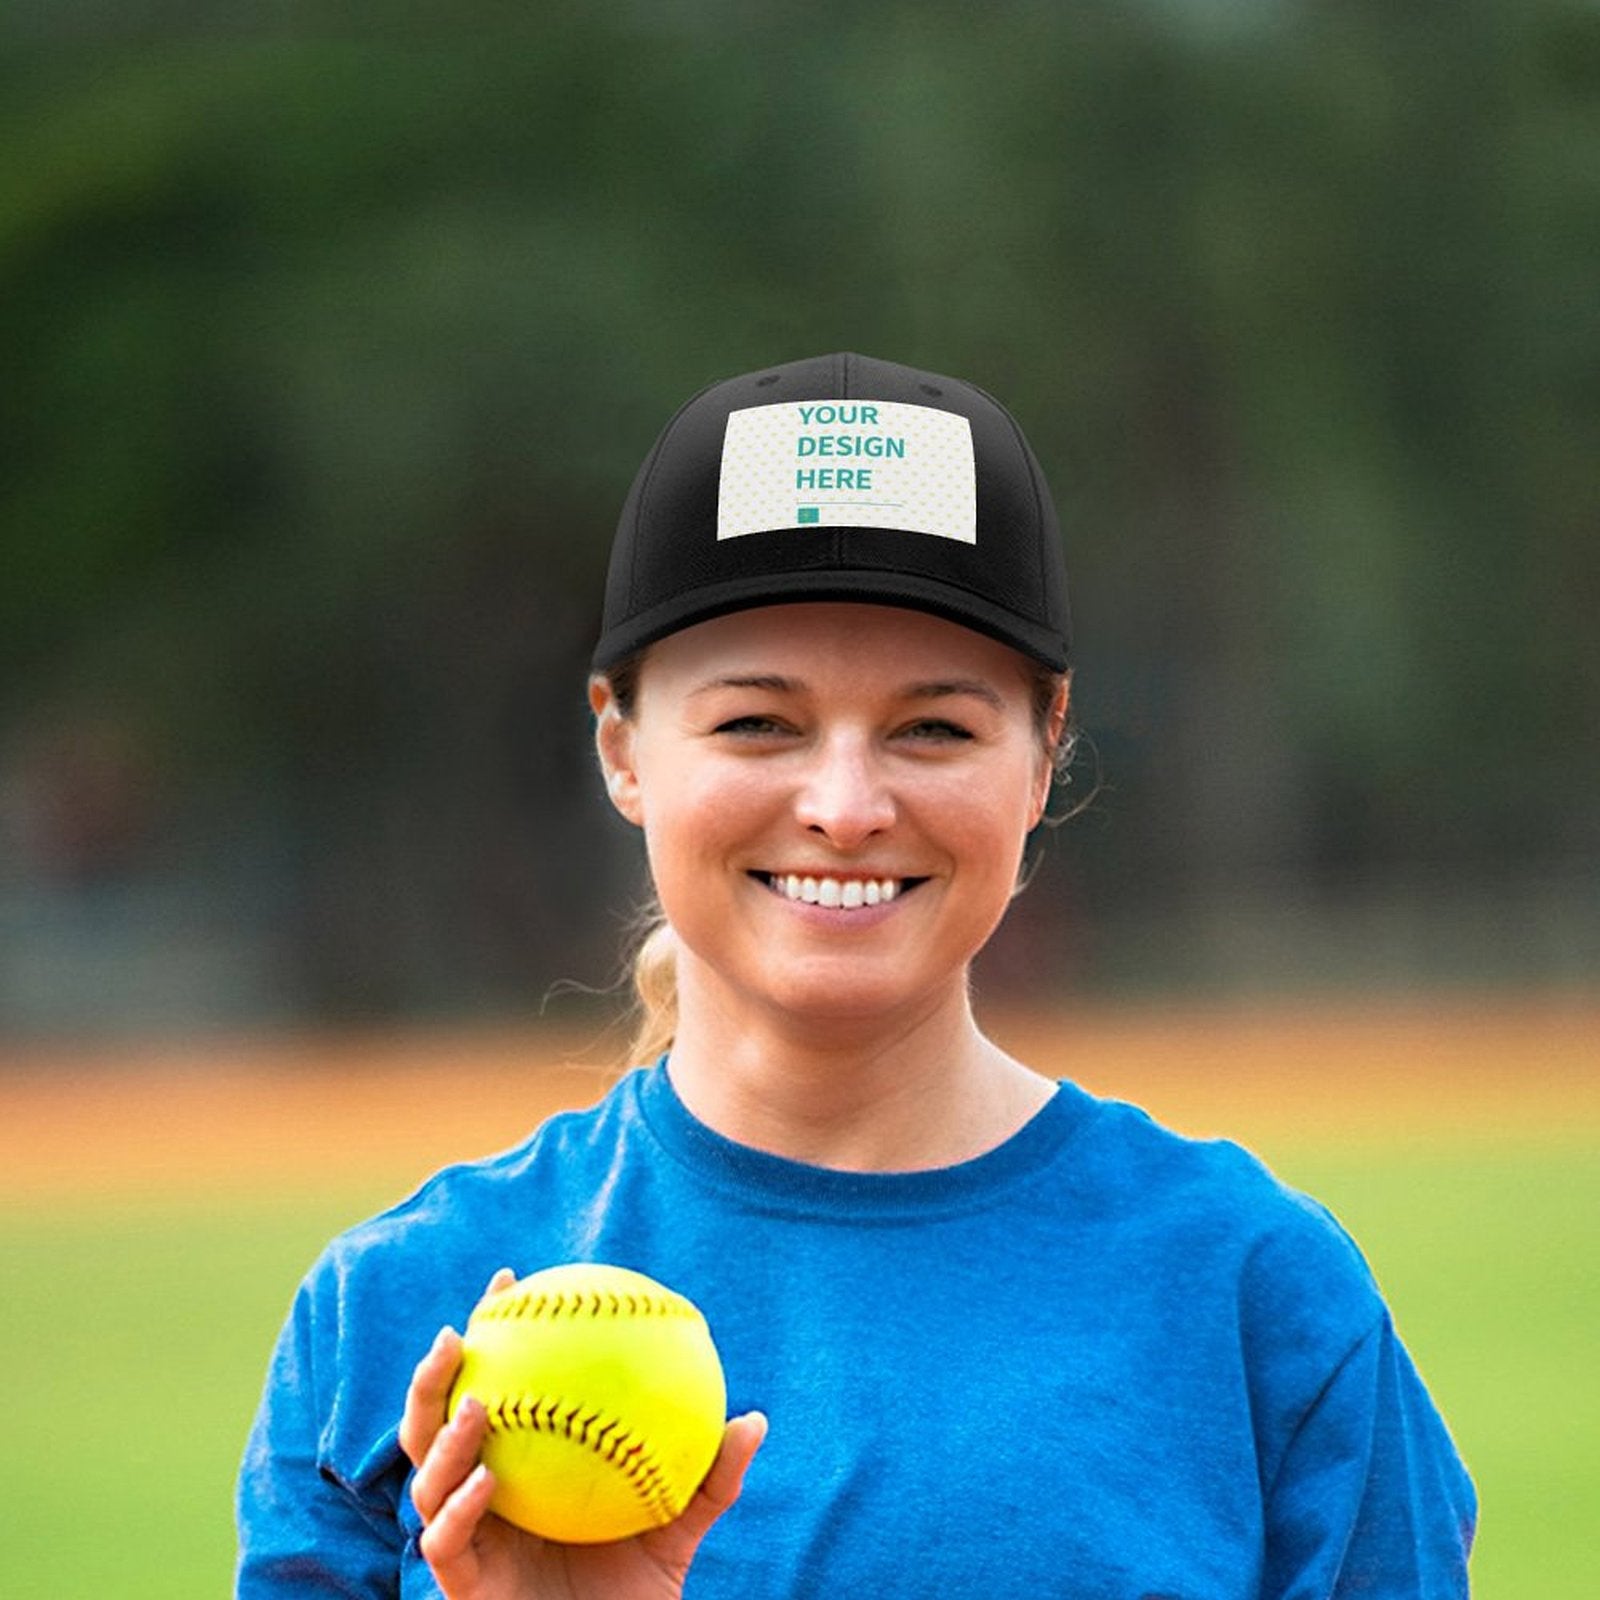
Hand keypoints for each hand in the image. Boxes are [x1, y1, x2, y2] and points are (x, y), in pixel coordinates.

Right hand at [399, 1269, 765, 1599]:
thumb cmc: (637, 1595)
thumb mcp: (677, 1526)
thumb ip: (710, 1478)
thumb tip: (754, 1419)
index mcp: (517, 1468)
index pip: (492, 1387)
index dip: (492, 1333)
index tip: (509, 1279)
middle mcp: (481, 1496)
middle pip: (431, 1428)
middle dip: (432, 1379)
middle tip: (458, 1333)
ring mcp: (468, 1540)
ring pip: (426, 1481)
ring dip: (444, 1439)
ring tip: (478, 1403)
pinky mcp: (463, 1586)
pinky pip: (445, 1542)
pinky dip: (460, 1508)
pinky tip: (487, 1481)